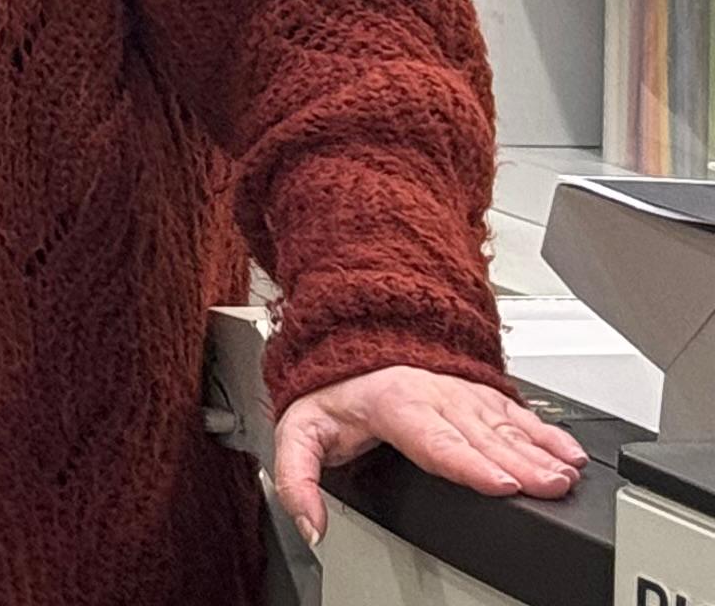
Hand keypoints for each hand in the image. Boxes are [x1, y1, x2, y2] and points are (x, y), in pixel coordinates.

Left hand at [267, 365, 582, 547]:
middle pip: (480, 436)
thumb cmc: (332, 393)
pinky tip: (570, 453)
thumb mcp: (300, 431)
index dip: (468, 462)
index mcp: (391, 404)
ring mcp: (460, 393)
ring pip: (505, 426)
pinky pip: (518, 413)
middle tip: (550, 486)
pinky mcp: (481, 394)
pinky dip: (548, 433)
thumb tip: (311, 523)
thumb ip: (297, 478)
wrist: (350, 342)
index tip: (500, 483)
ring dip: (539, 451)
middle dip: (518, 462)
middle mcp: (432, 395)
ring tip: (566, 475)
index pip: (433, 439)